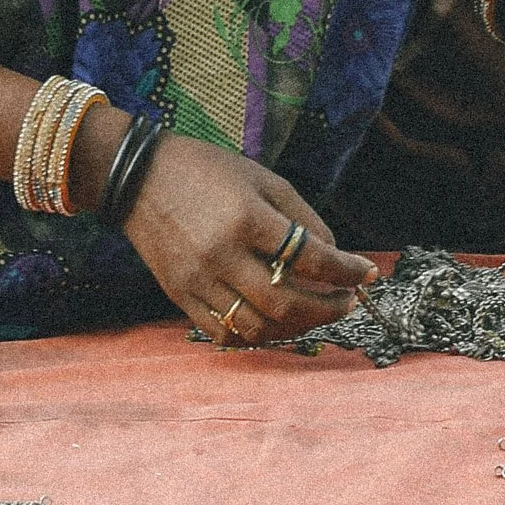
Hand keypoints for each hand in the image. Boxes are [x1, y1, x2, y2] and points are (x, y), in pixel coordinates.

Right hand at [119, 133, 377, 347]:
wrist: (137, 178)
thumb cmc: (204, 170)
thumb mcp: (260, 177)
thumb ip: (301, 215)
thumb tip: (335, 255)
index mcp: (245, 217)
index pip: (310, 257)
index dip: (347, 271)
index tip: (367, 274)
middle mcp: (221, 253)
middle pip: (287, 303)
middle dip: (328, 308)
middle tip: (346, 301)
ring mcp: (197, 280)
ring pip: (257, 327)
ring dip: (296, 328)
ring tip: (313, 313)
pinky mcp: (179, 295)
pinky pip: (223, 333)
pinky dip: (255, 335)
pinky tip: (273, 322)